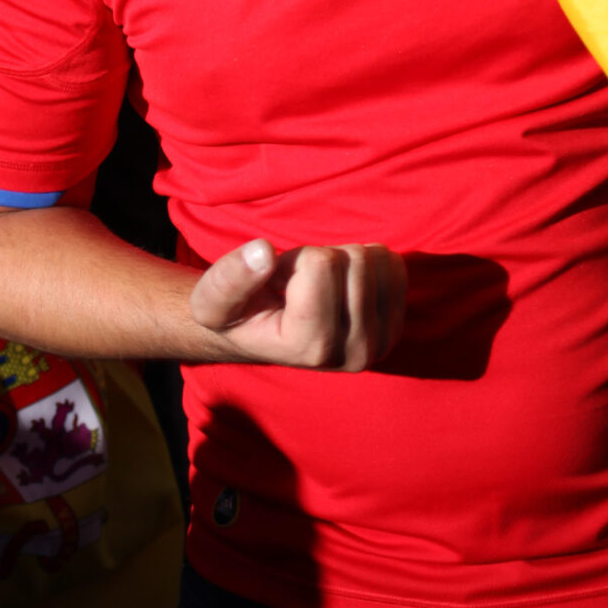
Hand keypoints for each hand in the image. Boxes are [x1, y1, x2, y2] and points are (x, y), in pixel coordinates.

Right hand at [189, 237, 406, 370]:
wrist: (259, 335)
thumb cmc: (234, 313)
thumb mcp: (211, 299)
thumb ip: (230, 276)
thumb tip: (263, 252)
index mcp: (309, 348)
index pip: (323, 264)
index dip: (295, 259)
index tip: (278, 286)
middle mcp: (351, 355)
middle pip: (357, 261)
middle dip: (323, 258)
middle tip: (298, 286)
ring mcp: (378, 346)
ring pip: (379, 261)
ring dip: (344, 260)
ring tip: (316, 288)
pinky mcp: (393, 331)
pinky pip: (395, 269)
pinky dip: (368, 263)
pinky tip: (341, 288)